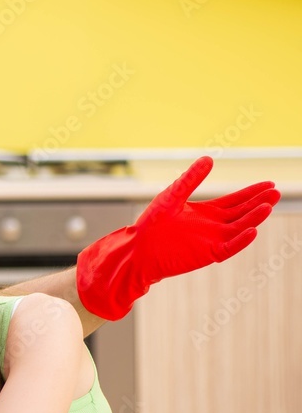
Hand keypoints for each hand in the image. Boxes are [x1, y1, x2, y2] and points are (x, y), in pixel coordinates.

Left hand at [77, 156, 279, 319]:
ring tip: (268, 206)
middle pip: (242, 213)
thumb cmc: (151, 223)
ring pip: (239, 229)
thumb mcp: (173, 196)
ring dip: (254, 218)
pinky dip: (241, 241)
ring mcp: (212, 241)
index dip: (252, 193)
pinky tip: (253, 230)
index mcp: (207, 213)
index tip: (269, 184)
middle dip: (259, 202)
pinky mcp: (207, 254)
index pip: (235, 201)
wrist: (138, 248)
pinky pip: (229, 248)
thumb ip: (191, 179)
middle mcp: (213, 226)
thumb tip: (209, 158)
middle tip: (276, 192)